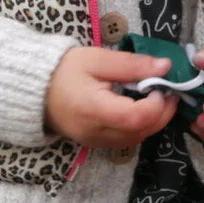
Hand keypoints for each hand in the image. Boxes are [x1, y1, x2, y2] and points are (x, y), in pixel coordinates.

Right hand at [45, 46, 175, 147]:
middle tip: (169, 91)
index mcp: (93, 109)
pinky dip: (140, 127)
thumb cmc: (64, 70)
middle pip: (139, 132)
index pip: (134, 117)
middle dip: (162, 113)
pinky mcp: (95, 143)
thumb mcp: (98, 59)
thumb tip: (165, 67)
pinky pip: (126, 140)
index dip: (156, 105)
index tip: (162, 86)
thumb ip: (132, 65)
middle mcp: (95, 132)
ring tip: (157, 98)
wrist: (34, 89)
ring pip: (136, 139)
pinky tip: (141, 109)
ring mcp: (95, 142)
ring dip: (153, 121)